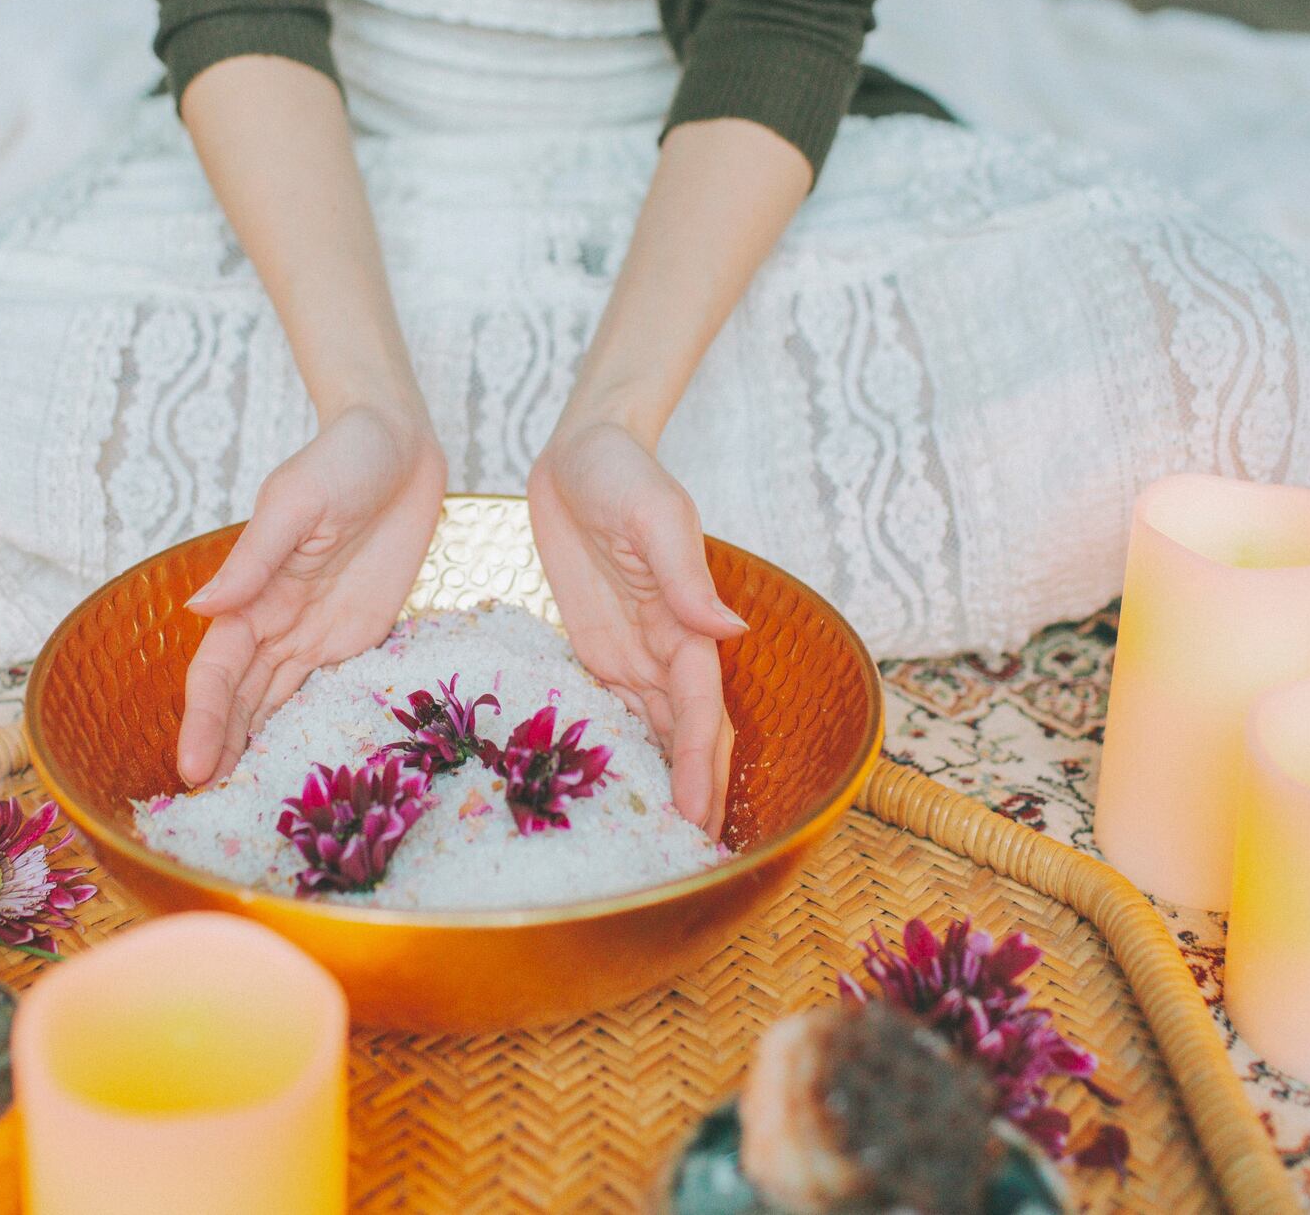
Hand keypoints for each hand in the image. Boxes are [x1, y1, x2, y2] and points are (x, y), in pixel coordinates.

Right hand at [177, 405, 446, 785]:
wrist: (402, 445)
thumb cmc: (344, 459)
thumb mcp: (295, 503)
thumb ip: (253, 560)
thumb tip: (200, 610)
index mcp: (253, 594)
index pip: (216, 672)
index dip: (202, 720)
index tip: (193, 770)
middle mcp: (278, 622)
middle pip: (240, 701)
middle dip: (222, 751)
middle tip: (212, 812)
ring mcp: (318, 634)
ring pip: (278, 705)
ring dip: (259, 751)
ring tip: (246, 808)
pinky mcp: (361, 636)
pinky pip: (332, 691)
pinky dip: (314, 730)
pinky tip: (308, 769)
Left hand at [527, 420, 745, 836]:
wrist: (581, 451)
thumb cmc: (622, 473)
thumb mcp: (656, 516)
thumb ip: (686, 577)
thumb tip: (729, 632)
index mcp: (687, 625)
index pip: (699, 713)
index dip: (700, 766)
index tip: (698, 817)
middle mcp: (665, 648)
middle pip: (686, 736)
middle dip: (692, 793)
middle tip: (686, 858)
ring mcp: (632, 652)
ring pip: (654, 733)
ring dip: (661, 784)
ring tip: (656, 845)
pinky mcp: (597, 647)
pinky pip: (613, 710)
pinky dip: (620, 753)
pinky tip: (612, 792)